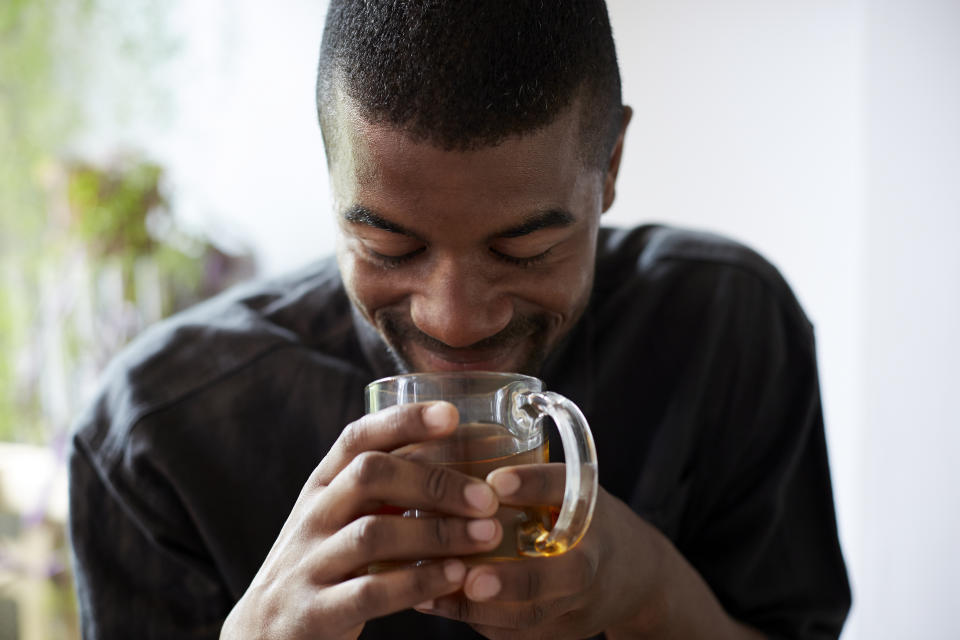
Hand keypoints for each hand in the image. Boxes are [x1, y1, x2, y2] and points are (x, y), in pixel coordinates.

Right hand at [221, 402, 503, 639]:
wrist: (263, 637)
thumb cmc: (322, 567)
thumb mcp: (339, 520)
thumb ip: (381, 492)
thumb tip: (459, 457)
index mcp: (321, 488)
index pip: (357, 438)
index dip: (402, 421)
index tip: (450, 414)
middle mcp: (312, 517)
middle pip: (369, 476)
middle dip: (434, 481)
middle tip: (487, 497)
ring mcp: (308, 564)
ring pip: (373, 534)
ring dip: (438, 532)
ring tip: (486, 535)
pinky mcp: (314, 612)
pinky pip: (370, 591)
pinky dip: (418, 582)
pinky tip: (456, 576)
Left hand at [412, 463, 658, 638]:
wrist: (634, 574)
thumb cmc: (582, 518)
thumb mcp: (570, 485)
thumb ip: (525, 473)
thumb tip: (446, 438)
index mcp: (590, 504)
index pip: (567, 489)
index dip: (534, 485)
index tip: (495, 481)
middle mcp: (593, 554)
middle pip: (564, 575)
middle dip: (516, 581)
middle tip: (471, 578)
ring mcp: (583, 600)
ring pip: (535, 615)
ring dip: (482, 610)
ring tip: (432, 595)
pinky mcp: (564, 630)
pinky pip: (519, 633)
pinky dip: (477, 621)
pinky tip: (436, 604)